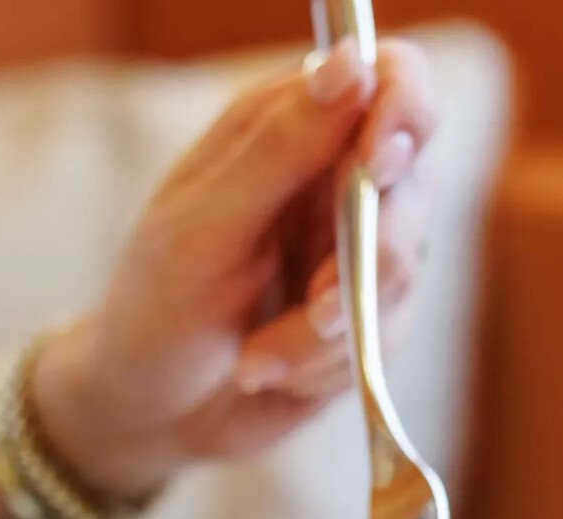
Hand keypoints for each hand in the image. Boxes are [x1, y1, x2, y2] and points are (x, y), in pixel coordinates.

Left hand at [31, 37, 439, 502]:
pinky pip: (386, 335)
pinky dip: (323, 365)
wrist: (149, 413)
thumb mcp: (203, 227)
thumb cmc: (156, 308)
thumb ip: (279, 150)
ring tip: (254, 358)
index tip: (377, 165)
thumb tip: (353, 62)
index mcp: (290, 125)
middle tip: (313, 309)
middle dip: (363, 260)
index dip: (403, 109)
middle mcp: (335, 178)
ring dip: (324, 333)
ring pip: (401, 272)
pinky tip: (268, 371)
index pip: (391, 77)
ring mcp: (359, 247)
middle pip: (414, 184)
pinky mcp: (371, 314)